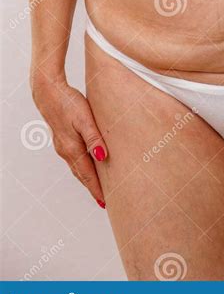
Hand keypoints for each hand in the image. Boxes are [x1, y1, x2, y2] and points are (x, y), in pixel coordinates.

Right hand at [31, 76, 107, 206]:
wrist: (48, 92)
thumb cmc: (68, 102)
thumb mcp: (84, 119)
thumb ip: (94, 138)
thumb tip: (103, 157)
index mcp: (72, 148)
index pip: (87, 174)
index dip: (96, 189)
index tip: (105, 202)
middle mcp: (65, 151)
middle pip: (81, 174)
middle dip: (92, 188)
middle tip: (103, 201)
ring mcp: (62, 145)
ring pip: (77, 167)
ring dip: (87, 178)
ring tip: (97, 187)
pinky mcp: (61, 138)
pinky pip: (73, 159)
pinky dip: (81, 167)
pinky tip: (86, 166)